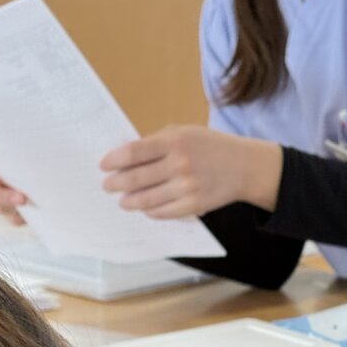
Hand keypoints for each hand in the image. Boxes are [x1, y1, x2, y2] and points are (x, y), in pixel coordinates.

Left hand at [100, 125, 282, 217]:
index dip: (114, 160)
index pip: (135, 152)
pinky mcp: (193, 205)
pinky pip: (163, 212)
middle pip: (136, 178)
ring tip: (123, 201)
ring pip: (147, 199)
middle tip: (107, 186)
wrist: (244, 166)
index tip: (103, 166)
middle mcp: (180, 164)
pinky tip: (144, 208)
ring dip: (130, 201)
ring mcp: (187, 187)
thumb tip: (126, 156)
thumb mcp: (185, 133)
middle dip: (117, 184)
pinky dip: (150, 211)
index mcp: (175, 141)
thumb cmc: (210, 147)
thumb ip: (157, 143)